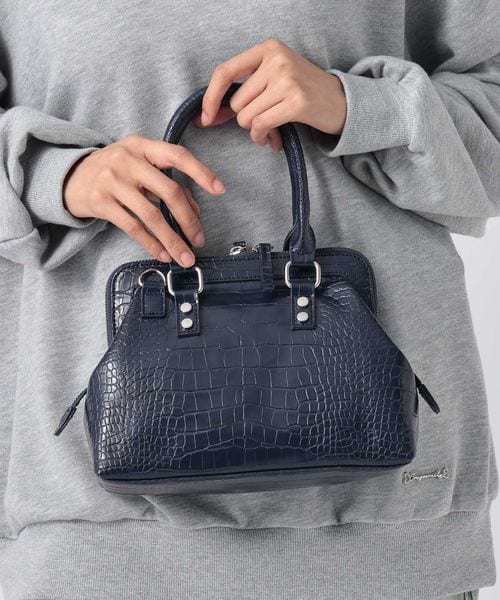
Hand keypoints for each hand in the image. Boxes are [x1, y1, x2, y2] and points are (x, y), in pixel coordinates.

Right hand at [62, 134, 225, 266]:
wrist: (70, 177)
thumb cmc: (115, 172)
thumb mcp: (140, 167)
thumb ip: (167, 183)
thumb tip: (195, 211)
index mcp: (143, 146)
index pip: (177, 155)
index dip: (200, 172)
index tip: (219, 189)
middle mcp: (128, 160)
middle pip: (168, 191)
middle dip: (188, 220)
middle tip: (199, 240)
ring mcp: (112, 180)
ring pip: (151, 215)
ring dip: (172, 239)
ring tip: (184, 256)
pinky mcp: (100, 202)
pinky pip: (132, 227)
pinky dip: (151, 243)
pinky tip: (162, 254)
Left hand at [193, 38, 346, 151]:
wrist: (342, 101)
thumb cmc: (303, 92)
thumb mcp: (275, 78)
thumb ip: (245, 91)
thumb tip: (208, 114)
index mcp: (268, 49)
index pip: (225, 72)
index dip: (210, 97)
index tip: (205, 118)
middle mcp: (277, 60)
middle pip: (237, 102)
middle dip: (245, 119)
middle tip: (263, 122)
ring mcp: (287, 79)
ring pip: (246, 117)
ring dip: (255, 131)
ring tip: (270, 131)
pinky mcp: (296, 102)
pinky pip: (261, 126)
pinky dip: (262, 138)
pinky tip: (272, 140)